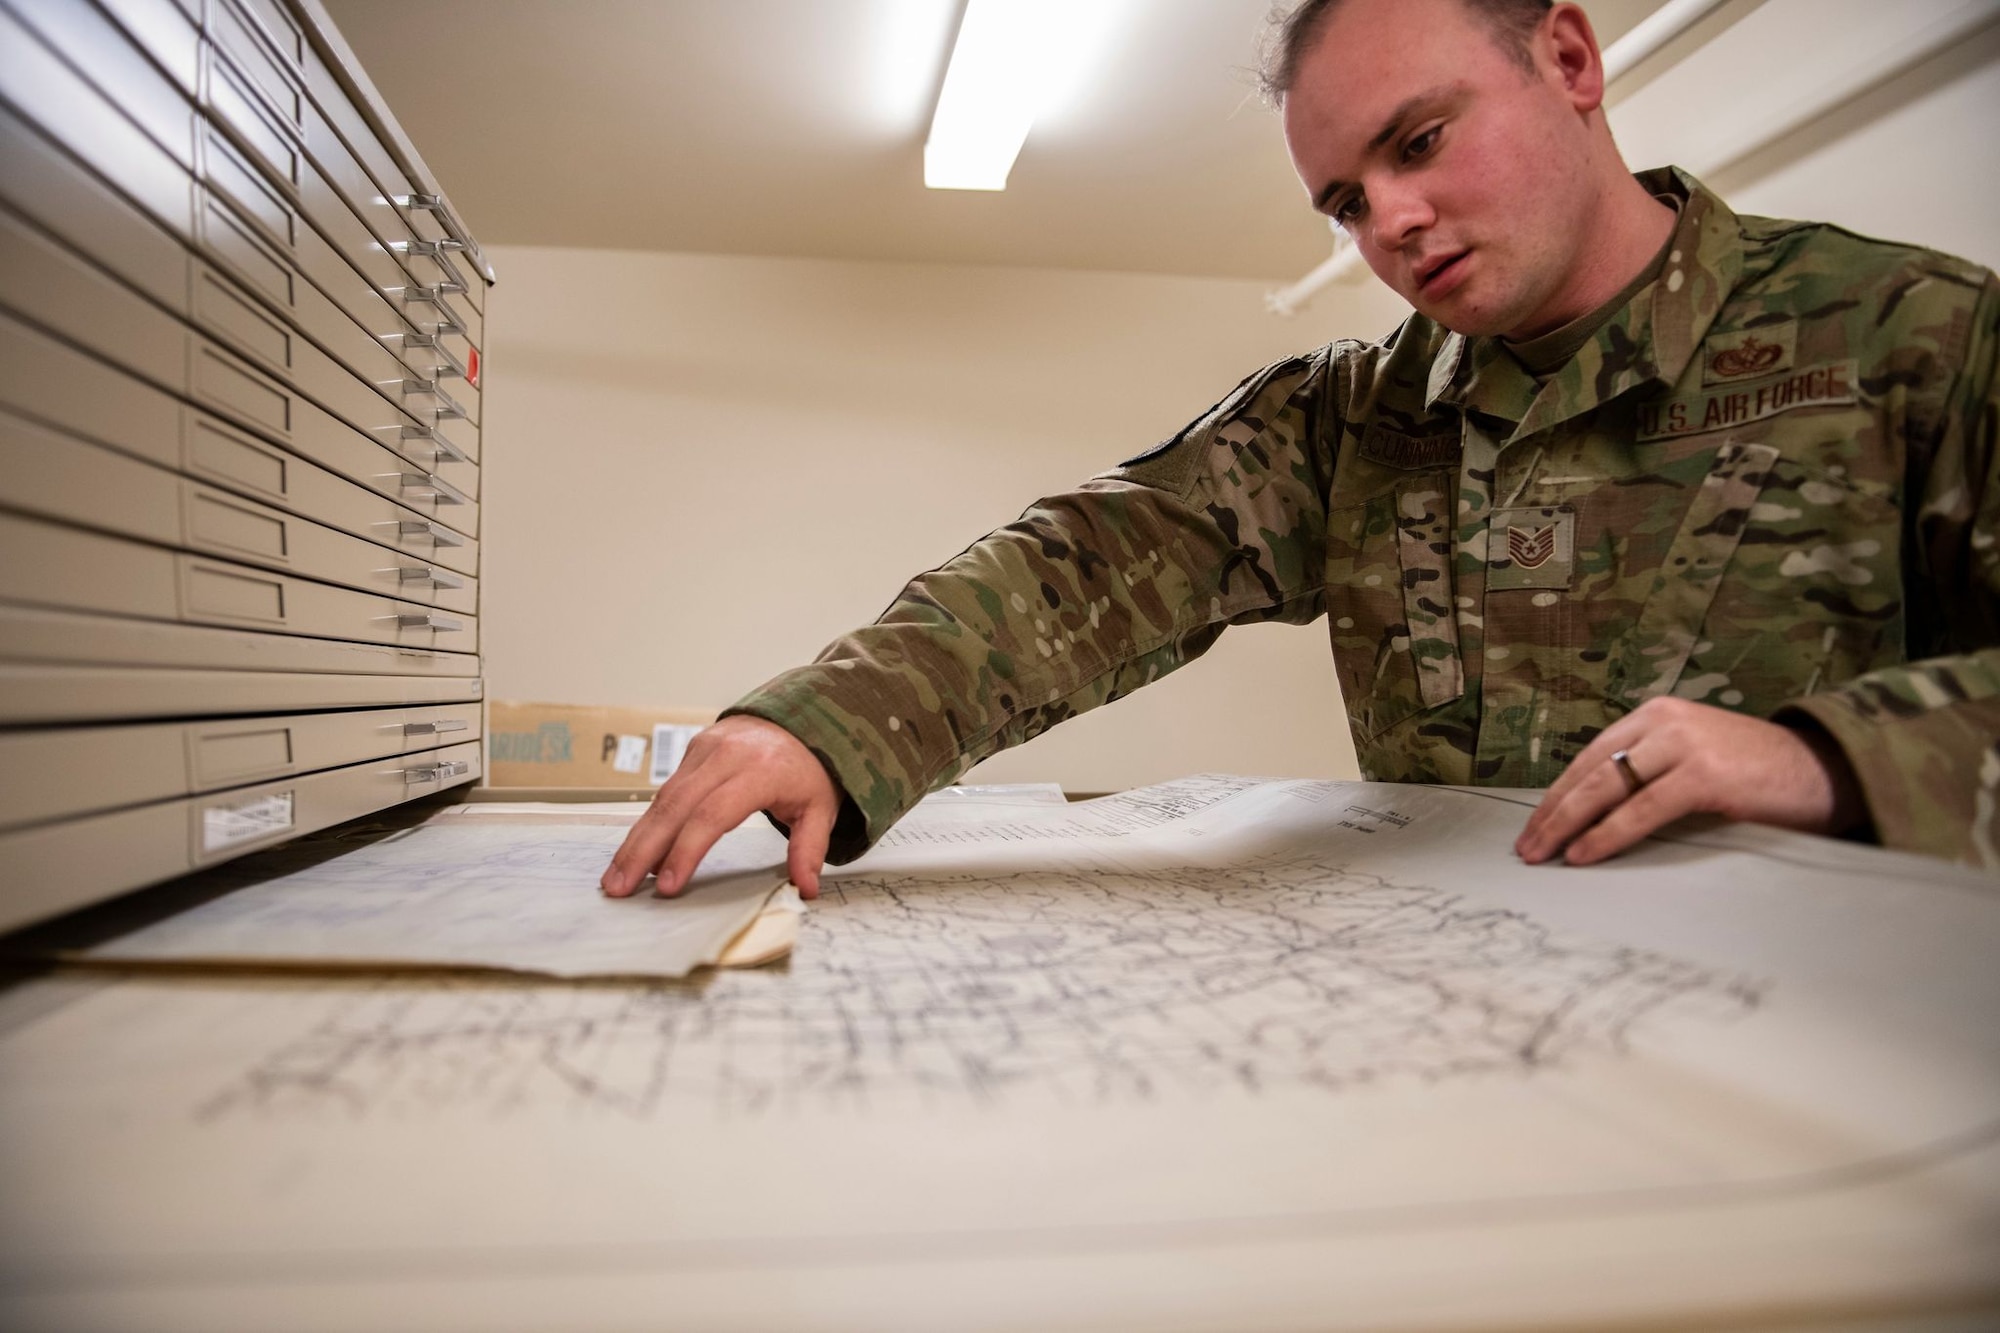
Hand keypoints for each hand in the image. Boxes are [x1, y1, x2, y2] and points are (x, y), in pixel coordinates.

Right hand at [600, 715, 838, 899]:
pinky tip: (636, 852)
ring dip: (637, 839)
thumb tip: (806, 888)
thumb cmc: (809, 769)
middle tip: (618, 887)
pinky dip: (649, 823)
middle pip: (676, 806)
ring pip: (663, 797)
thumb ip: (810, 848)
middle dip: (643, 849)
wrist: (801, 715)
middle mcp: (726, 756)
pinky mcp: (692, 750)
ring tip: (616, 877)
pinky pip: (666, 789)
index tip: (669, 885)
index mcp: (761, 771)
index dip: (687, 850)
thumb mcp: (821, 808)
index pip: (714, 814)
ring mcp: (705, 749)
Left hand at [1515, 697, 1866, 866]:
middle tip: (1526, 847)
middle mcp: (1665, 722)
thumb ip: (1650, 772)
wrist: (1825, 771)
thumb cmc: (1757, 774)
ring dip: (1567, 826)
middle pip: (1590, 771)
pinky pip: (1641, 810)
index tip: (1533, 825)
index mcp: (1656, 715)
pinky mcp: (1705, 775)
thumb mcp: (1693, 759)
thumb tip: (1594, 813)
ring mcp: (1685, 745)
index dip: (1557, 793)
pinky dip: (1607, 835)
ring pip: (1606, 788)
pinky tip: (1585, 854)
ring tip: (1544, 855)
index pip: (1590, 756)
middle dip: (1552, 813)